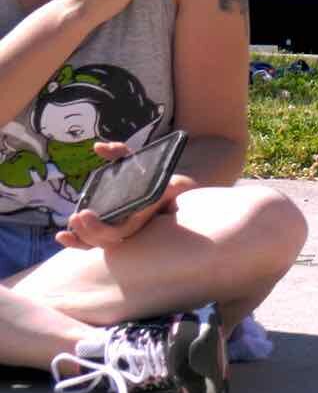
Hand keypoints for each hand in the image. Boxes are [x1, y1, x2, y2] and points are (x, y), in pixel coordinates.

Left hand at [55, 142, 193, 249]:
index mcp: (145, 216)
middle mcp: (135, 228)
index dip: (99, 228)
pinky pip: (98, 242)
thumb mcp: (149, 162)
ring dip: (80, 240)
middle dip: (88, 231)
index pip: (120, 232)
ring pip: (100, 244)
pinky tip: (62, 236)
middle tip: (76, 216)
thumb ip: (123, 153)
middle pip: (107, 241)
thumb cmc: (164, 177)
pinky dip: (79, 241)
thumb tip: (98, 147)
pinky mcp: (116, 229)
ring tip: (64, 232)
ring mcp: (125, 230)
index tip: (84, 213)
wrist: (179, 192)